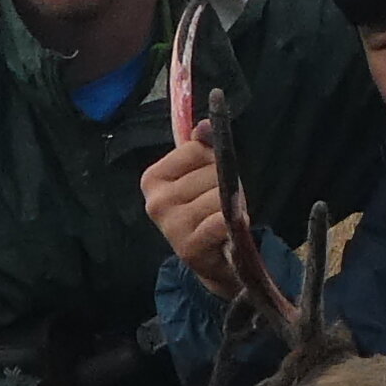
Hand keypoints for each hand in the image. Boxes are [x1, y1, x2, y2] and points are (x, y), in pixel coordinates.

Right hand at [140, 134, 238, 288]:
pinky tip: (227, 231)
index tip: (210, 178)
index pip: (195, 149)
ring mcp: (170, 225)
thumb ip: (202, 147)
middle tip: (221, 204)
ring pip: (219, 196)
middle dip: (226, 184)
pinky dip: (233, 222)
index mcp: (153, 179)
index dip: (213, 160)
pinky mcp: (189, 247)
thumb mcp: (203, 175)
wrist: (214, 260)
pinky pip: (221, 220)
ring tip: (225, 218)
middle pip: (210, 172)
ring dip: (233, 205)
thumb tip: (204, 125)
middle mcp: (156, 201)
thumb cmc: (207, 212)